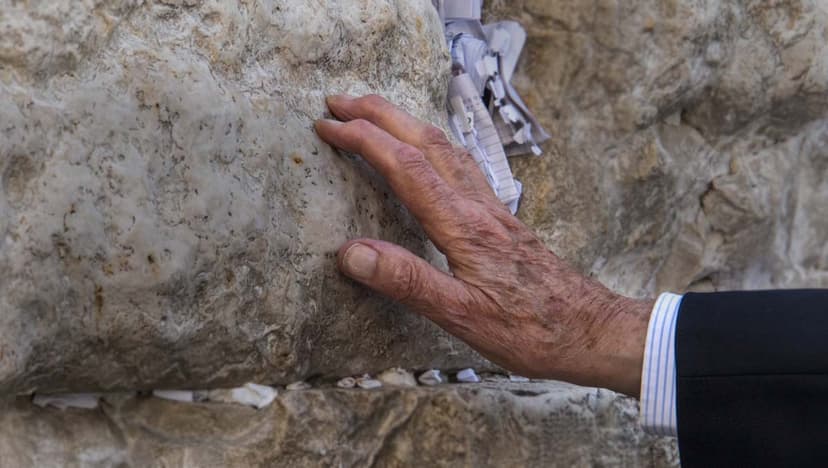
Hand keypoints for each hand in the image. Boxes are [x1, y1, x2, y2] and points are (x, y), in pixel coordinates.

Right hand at [315, 95, 651, 396]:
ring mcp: (493, 208)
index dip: (363, 140)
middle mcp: (478, 205)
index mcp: (462, 226)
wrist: (590, 330)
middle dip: (379, 113)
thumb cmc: (530, 330)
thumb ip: (406, 281)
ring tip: (377, 113)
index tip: (328, 125)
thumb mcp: (462, 317)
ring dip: (407, 122)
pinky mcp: (503, 218)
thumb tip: (350, 252)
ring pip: (447, 147)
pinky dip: (436, 144)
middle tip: (340, 100)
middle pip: (426, 141)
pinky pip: (464, 163)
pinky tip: (434, 153)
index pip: (405, 166)